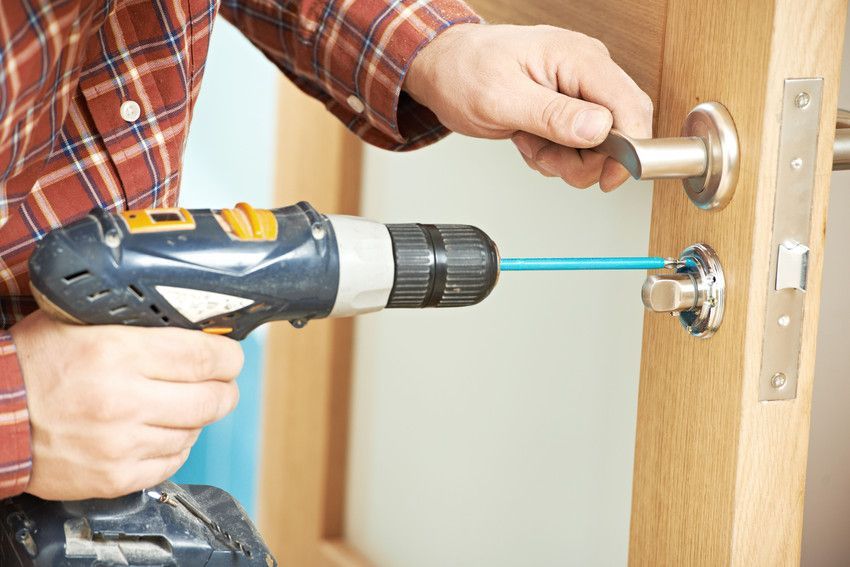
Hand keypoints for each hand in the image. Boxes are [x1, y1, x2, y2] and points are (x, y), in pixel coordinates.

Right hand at [10, 311, 243, 499]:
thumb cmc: (32, 364)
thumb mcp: (81, 322)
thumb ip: (136, 323)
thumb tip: (191, 325)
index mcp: (118, 353)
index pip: (205, 357)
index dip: (229, 357)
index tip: (230, 357)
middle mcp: (123, 400)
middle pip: (212, 399)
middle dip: (225, 389)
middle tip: (220, 383)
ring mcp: (120, 444)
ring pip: (194, 432)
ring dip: (196, 418)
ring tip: (180, 405)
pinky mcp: (113, 477)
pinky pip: (171, 463)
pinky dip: (175, 446)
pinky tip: (161, 432)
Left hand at [404, 24, 652, 190]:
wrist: (444, 68)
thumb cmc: (463, 71)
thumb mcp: (501, 98)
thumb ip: (552, 115)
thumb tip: (598, 129)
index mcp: (579, 58)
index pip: (631, 106)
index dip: (628, 149)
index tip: (607, 178)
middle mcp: (587, 71)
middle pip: (621, 131)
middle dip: (583, 158)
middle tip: (544, 154)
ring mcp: (579, 90)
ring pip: (598, 146)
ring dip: (563, 159)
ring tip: (529, 141)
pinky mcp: (568, 107)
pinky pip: (579, 146)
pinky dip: (554, 154)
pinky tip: (529, 139)